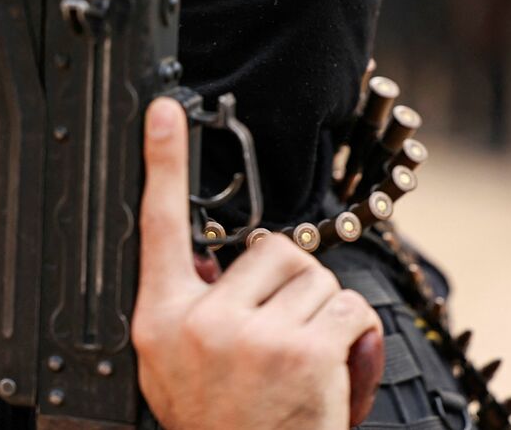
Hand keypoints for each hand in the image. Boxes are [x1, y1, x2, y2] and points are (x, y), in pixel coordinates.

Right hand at [132, 97, 383, 429]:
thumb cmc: (216, 422)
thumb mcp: (169, 367)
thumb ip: (183, 308)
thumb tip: (214, 263)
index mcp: (163, 319)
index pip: (158, 227)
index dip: (161, 163)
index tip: (164, 112)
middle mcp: (204, 323)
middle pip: (269, 249)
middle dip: (287, 283)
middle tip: (277, 332)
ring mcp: (254, 337)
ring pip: (314, 277)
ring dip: (320, 310)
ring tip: (298, 355)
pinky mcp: (303, 352)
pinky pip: (348, 306)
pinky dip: (352, 330)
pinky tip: (330, 360)